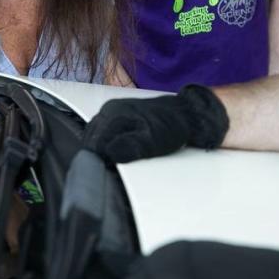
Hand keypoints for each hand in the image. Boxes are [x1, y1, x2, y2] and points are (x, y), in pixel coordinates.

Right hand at [83, 85, 228, 162]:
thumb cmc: (171, 127)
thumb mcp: (152, 142)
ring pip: (95, 134)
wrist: (186, 114)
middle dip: (98, 154)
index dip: (100, 160)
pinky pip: (102, 130)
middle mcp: (109, 109)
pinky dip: (105, 141)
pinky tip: (115, 149)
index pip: (94, 143)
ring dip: (100, 148)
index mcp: (114, 115)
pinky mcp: (116, 113)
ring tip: (114, 158)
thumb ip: (129, 147)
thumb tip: (109, 153)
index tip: (109, 169)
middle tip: (112, 166)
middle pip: (91, 138)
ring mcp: (111, 110)